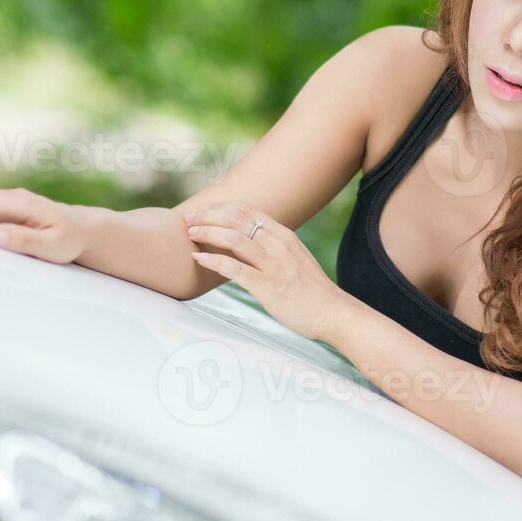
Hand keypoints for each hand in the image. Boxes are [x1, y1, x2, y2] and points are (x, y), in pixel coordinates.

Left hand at [183, 202, 348, 342]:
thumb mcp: (294, 257)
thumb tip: (247, 241)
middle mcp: (278, 245)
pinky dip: (214, 261)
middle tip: (188, 220)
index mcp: (284, 235)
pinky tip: (199, 259)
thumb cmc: (311, 289)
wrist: (333, 313)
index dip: (221, 208)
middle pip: (237, 219)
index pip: (247, 210)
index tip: (203, 211)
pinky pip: (235, 269)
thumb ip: (273, 247)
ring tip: (190, 234)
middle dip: (208, 216)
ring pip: (234, 239)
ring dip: (208, 233)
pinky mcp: (268, 286)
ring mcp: (274, 265)